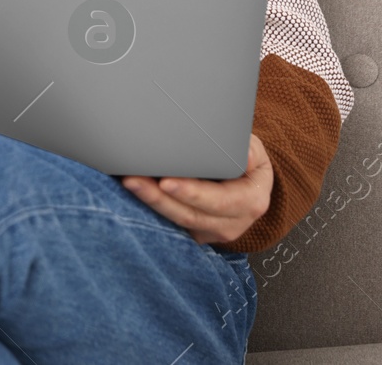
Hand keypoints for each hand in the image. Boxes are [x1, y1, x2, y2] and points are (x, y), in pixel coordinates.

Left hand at [120, 134, 272, 245]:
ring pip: (177, 222)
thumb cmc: (247, 161)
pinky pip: (171, 225)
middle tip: (133, 180)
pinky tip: (134, 195)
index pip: (219, 200)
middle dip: (159, 198)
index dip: (192, 193)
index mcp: (250, 202)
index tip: (166, 182)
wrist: (250, 184)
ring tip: (128, 183)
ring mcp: (212, 231)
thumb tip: (233, 149)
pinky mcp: (195, 233)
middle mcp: (233, 223)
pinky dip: (151, 210)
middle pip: (190, 215)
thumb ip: (243, 149)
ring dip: (150, 203)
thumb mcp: (252, 150)